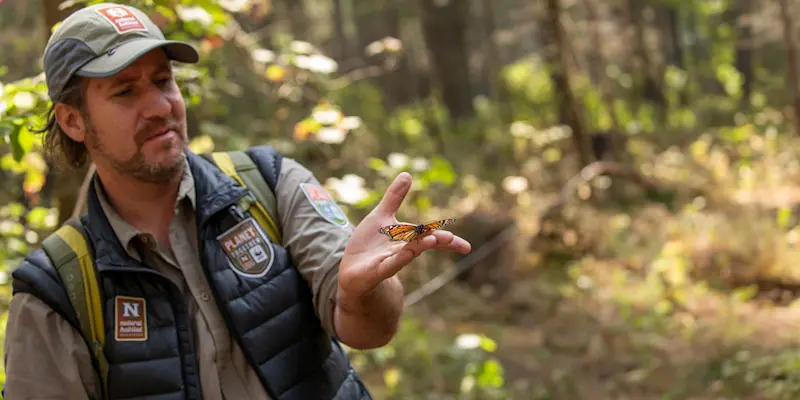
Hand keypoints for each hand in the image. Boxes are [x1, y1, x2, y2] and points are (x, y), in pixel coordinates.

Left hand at [337, 172, 471, 297]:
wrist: (351, 267)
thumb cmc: (368, 243)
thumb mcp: (381, 216)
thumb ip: (395, 197)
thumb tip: (407, 174)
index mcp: (407, 238)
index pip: (431, 237)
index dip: (448, 241)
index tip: (466, 247)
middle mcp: (402, 250)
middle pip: (422, 244)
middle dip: (436, 240)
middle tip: (449, 238)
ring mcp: (389, 261)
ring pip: (407, 253)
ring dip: (419, 247)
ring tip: (433, 240)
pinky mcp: (376, 271)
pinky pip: (389, 265)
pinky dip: (399, 259)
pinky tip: (409, 253)